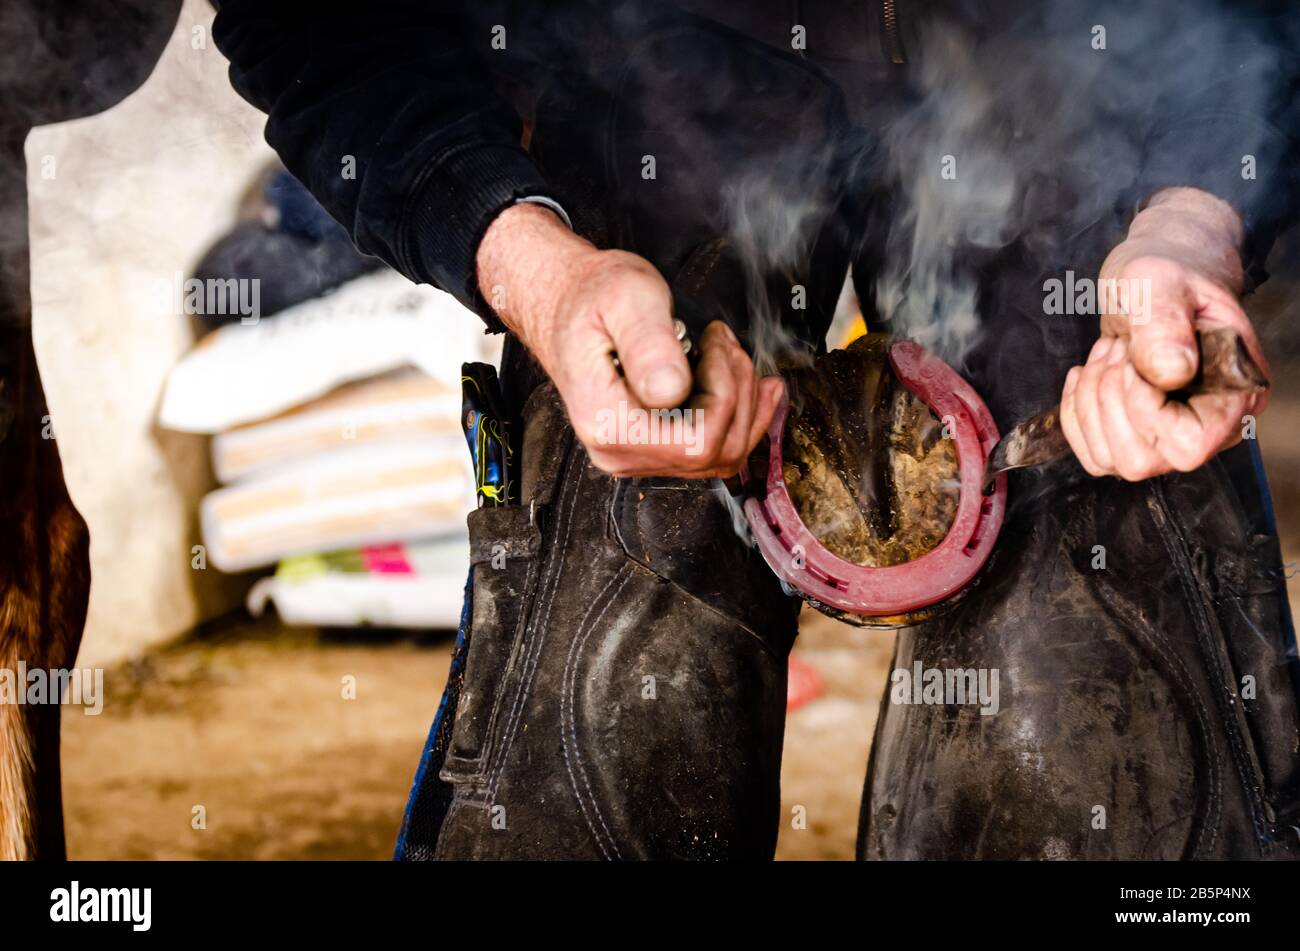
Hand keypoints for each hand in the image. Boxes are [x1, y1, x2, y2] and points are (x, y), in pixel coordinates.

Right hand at [476, 203, 782, 477]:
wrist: (565, 302)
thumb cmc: (592, 295)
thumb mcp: (626, 298)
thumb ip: (648, 343)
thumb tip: (670, 390)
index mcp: (608, 423)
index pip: (697, 441)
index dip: (724, 393)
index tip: (713, 343)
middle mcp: (618, 452)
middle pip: (716, 453)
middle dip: (738, 392)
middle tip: (722, 342)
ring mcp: (634, 455)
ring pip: (722, 455)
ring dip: (743, 403)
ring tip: (727, 354)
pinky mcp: (650, 447)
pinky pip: (712, 451)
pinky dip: (740, 416)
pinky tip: (750, 385)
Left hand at [1059, 188, 1268, 480]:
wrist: (1159, 275)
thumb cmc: (1169, 273)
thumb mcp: (1160, 283)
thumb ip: (1163, 325)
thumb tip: (1171, 373)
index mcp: (1235, 394)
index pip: (1188, 445)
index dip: (1145, 410)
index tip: (1134, 359)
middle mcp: (1209, 426)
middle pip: (1139, 461)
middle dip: (1109, 400)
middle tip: (1117, 349)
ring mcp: (1168, 436)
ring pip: (1109, 460)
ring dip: (1091, 402)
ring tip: (1107, 354)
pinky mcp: (1133, 434)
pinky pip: (1092, 454)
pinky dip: (1075, 413)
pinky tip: (1085, 374)